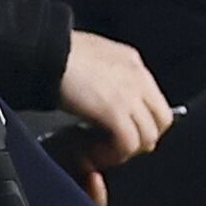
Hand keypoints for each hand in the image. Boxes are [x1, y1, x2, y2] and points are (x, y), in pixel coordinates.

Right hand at [55, 32, 171, 161]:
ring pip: (148, 135)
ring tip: (103, 152)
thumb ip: (101, 74)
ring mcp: (129, 95)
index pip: (154, 99)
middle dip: (143, 138)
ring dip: (127, 150)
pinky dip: (114, 154)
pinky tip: (96, 153)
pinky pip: (128, 143)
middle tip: (118, 146)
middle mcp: (138, 78)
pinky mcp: (114, 111)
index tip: (123, 129)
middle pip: (162, 120)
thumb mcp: (89, 56)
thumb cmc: (54, 52)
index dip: (141, 119)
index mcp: (132, 62)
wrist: (43, 51)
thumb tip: (97, 93)